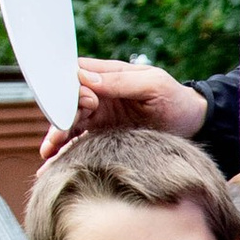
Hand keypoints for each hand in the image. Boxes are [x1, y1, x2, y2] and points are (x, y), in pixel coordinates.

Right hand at [39, 56, 208, 161]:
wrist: (192, 123)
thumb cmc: (174, 98)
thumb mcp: (153, 84)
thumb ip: (121, 81)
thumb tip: (86, 79)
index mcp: (107, 75)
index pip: (76, 76)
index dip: (73, 89)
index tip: (84, 103)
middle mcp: (98, 95)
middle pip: (67, 103)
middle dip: (60, 117)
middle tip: (60, 134)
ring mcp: (98, 117)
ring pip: (68, 124)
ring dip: (56, 137)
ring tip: (48, 154)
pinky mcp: (101, 136)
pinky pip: (77, 142)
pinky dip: (64, 152)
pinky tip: (52, 164)